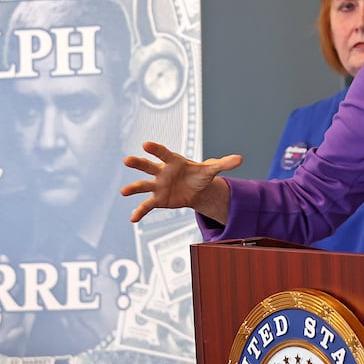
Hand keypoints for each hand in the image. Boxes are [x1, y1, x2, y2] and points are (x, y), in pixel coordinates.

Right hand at [120, 141, 241, 223]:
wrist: (195, 189)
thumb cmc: (199, 175)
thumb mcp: (211, 170)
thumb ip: (223, 164)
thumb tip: (240, 158)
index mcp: (174, 162)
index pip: (164, 154)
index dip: (155, 149)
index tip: (145, 144)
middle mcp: (162, 172)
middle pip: (148, 166)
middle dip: (138, 163)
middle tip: (127, 160)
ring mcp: (158, 186)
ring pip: (143, 185)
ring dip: (133, 188)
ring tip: (123, 192)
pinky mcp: (158, 199)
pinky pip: (147, 206)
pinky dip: (140, 212)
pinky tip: (132, 219)